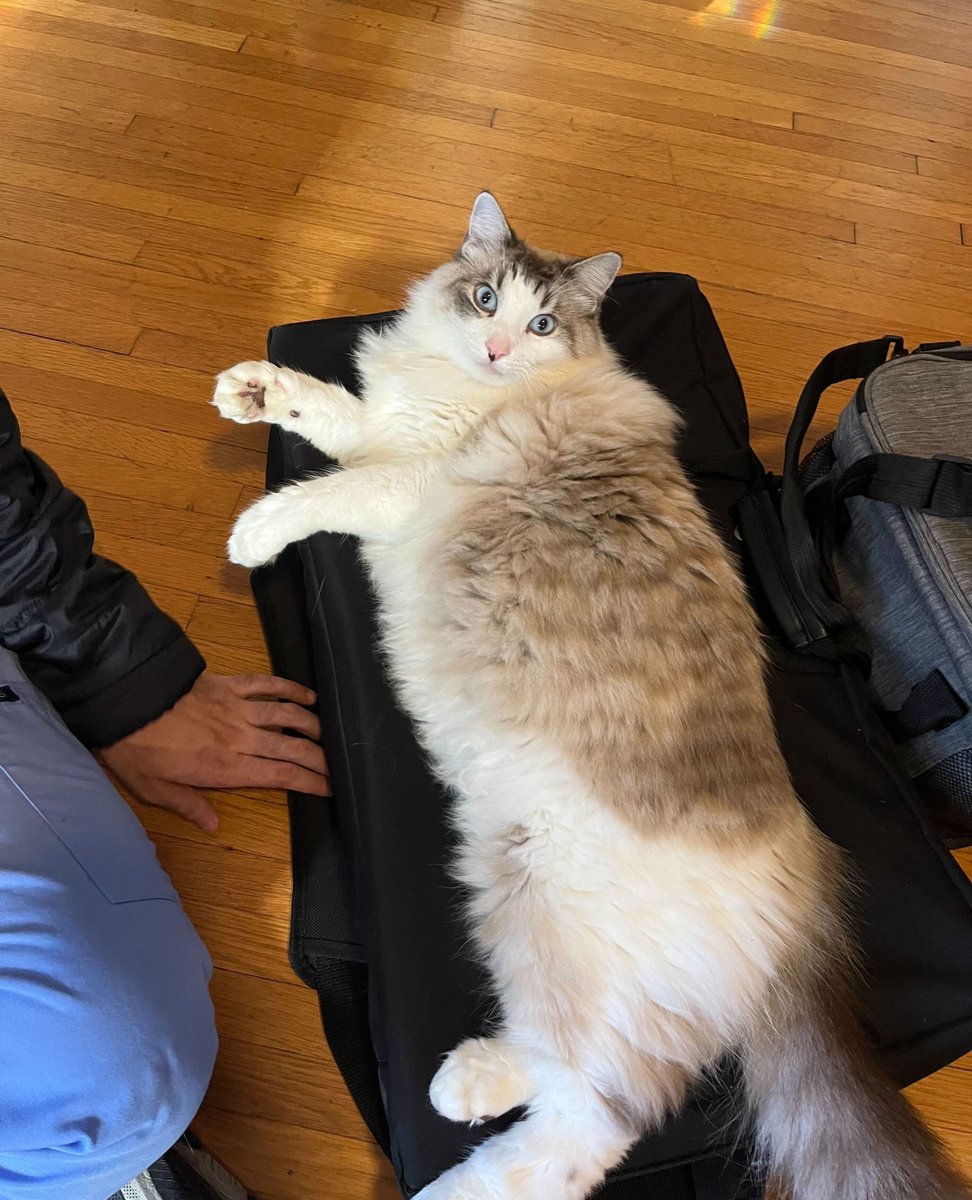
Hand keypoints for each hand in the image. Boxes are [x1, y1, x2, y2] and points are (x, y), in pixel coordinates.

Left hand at [99, 672, 329, 830]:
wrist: (125, 700)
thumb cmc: (136, 748)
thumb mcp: (154, 789)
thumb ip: (188, 805)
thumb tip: (214, 825)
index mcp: (226, 767)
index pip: (281, 775)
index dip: (310, 782)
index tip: (330, 788)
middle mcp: (241, 738)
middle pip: (293, 747)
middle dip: (321, 758)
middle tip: (339, 766)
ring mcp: (238, 708)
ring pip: (287, 716)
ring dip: (312, 725)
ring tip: (328, 734)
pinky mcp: (230, 685)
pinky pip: (268, 685)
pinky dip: (291, 689)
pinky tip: (307, 696)